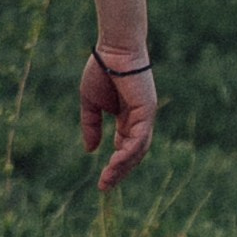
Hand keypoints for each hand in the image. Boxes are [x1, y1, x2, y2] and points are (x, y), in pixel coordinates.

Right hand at [79, 46, 155, 191]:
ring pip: (138, 149)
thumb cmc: (101, 69)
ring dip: (123, 165)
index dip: (114, 164)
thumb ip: (91, 125)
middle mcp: (139, 120)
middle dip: (119, 171)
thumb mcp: (90, 102)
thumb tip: (90, 150)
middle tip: (104, 186)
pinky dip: (129, 150)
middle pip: (133, 153)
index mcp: (127, 118)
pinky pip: (139, 137)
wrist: (112, 49)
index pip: (124, 147)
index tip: (102, 181)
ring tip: (108, 177)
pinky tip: (116, 160)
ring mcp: (145, 117)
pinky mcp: (146, 112)